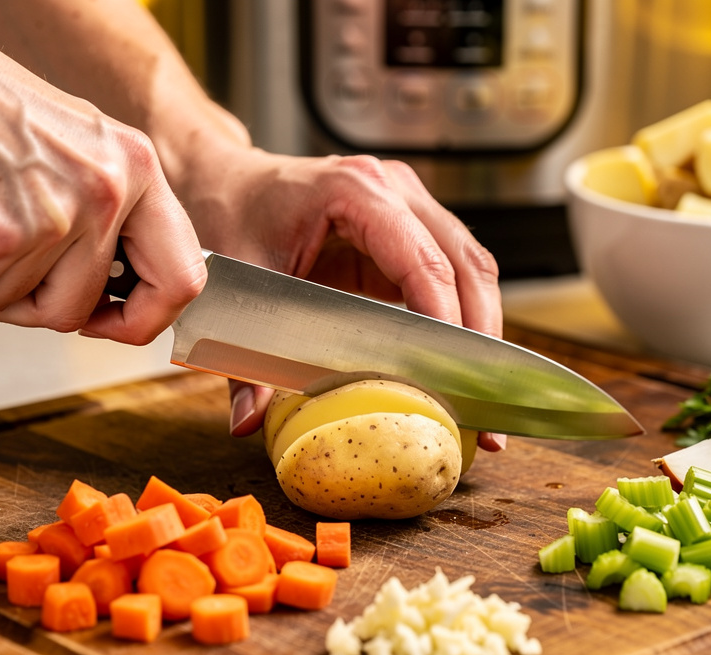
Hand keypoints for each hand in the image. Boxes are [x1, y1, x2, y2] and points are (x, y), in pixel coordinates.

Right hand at [0, 18, 206, 344]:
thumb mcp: (83, 146)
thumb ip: (117, 211)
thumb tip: (133, 285)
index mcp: (138, 169)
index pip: (183, 279)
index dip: (147, 318)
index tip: (117, 322)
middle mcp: (106, 193)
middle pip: (80, 308)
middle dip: (36, 304)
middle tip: (8, 268)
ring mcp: (52, 217)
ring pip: (16, 304)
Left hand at [173, 147, 505, 450]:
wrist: (225, 179)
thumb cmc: (230, 212)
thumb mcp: (234, 282)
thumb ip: (241, 357)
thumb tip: (249, 420)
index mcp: (353, 189)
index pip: (421, 258)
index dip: (444, 318)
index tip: (450, 375)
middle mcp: (393, 190)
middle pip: (464, 263)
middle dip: (480, 336)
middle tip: (483, 402)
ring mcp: (409, 205)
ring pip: (471, 268)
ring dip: (483, 331)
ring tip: (484, 395)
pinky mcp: (411, 231)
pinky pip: (453, 275)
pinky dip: (464, 320)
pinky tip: (462, 368)